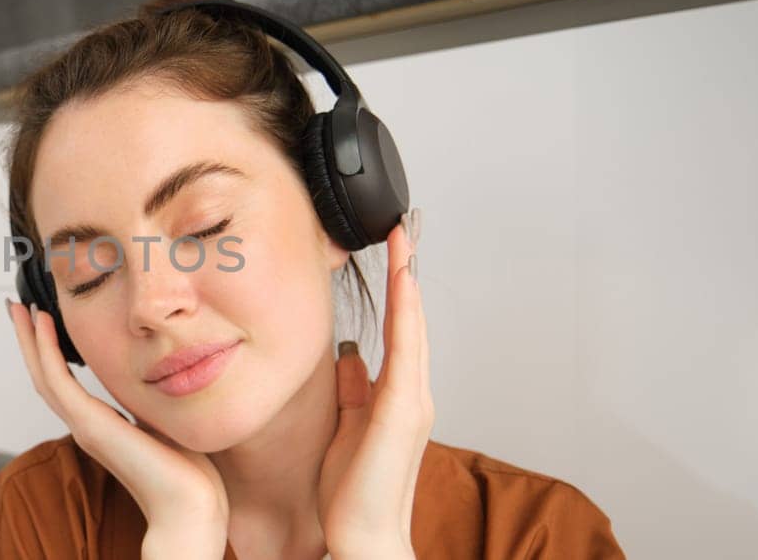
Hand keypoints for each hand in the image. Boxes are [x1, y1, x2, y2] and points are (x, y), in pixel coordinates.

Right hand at [6, 300, 228, 558]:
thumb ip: (151, 398)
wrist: (190, 504)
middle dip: (27, 340)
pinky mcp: (90, 425)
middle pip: (43, 376)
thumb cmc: (186, 470)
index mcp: (100, 426)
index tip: (42, 321)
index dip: (47, 352)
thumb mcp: (163, 418)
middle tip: (13, 307)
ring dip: (28, 340)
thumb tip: (157, 372)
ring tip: (17, 308)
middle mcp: (85, 425)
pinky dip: (46, 352)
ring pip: (43, 375)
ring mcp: (84, 425)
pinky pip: (58, 382)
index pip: (62, 382)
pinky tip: (42, 325)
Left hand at [317, 209, 432, 559]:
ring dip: (409, 282)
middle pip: (411, 319)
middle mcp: (411, 393)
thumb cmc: (350, 490)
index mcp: (395, 396)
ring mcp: (413, 400)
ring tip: (403, 240)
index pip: (398, 329)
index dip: (398, 289)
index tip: (392, 250)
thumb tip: (348, 354)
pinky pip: (406, 351)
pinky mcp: (404, 410)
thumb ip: (352, 389)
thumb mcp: (344, 425)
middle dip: (408, 273)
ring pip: (413, 327)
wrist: (363, 534)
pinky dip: (407, 314)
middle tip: (403, 228)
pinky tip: (404, 284)